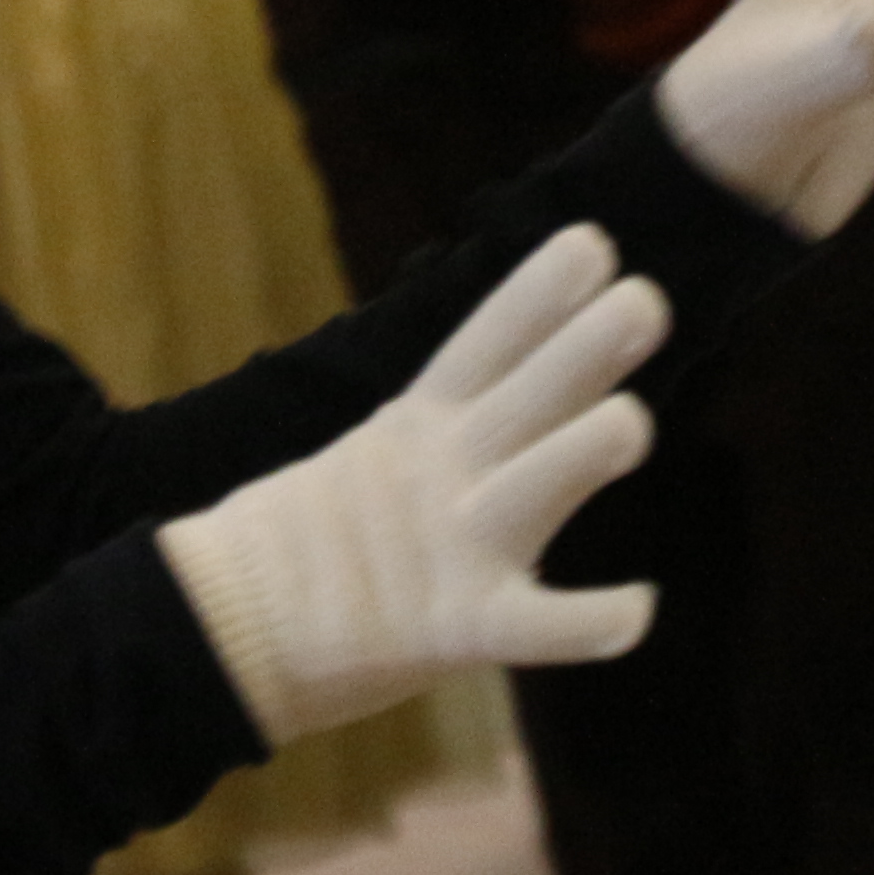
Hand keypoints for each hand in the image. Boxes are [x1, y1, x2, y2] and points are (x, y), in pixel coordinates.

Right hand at [153, 223, 665, 742]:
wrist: (225, 634)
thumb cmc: (312, 549)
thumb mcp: (379, 459)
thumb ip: (452, 425)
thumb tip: (530, 385)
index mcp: (419, 430)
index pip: (485, 344)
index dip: (539, 292)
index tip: (594, 240)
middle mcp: (444, 476)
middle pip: (526, 397)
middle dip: (587, 346)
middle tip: (648, 299)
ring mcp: (453, 550)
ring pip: (537, 487)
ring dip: (584, 449)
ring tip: (632, 422)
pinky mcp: (457, 631)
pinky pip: (534, 627)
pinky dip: (589, 623)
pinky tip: (639, 609)